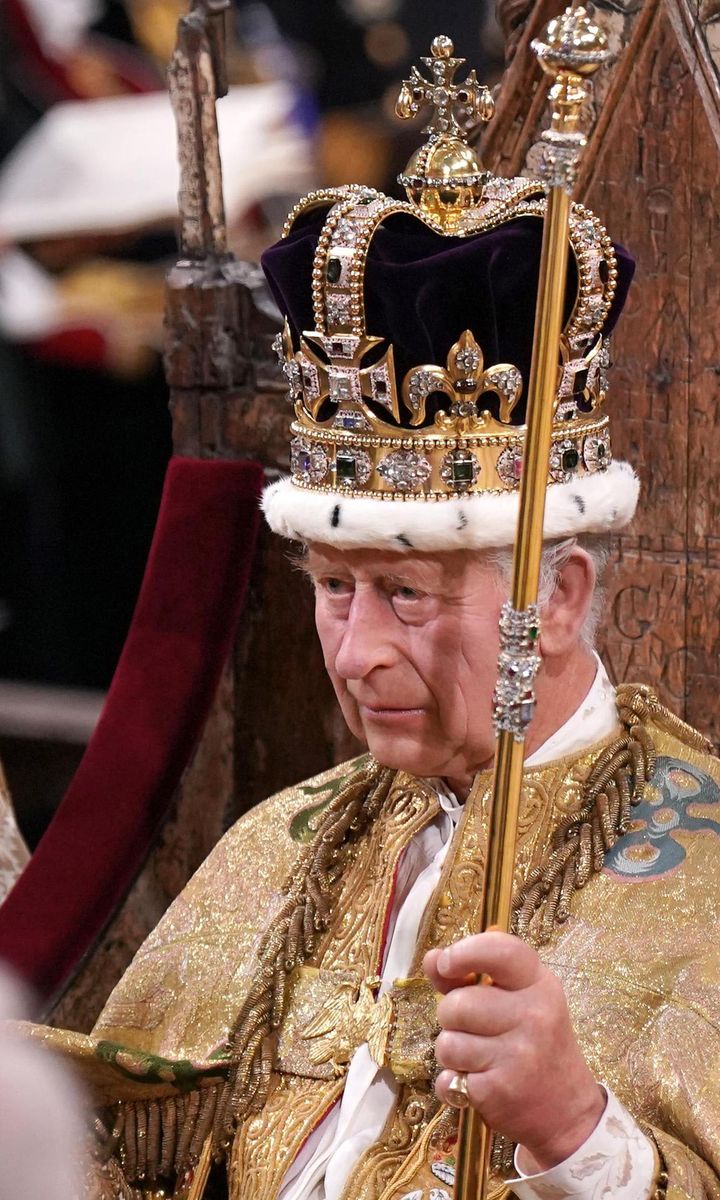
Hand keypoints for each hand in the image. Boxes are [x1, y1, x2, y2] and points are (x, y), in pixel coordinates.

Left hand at [423, 931, 604, 1171]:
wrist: (567, 1111)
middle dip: (451, 1017)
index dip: (463, 952)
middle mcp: (533, 1015)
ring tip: (477, 1058)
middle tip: (472, 1029)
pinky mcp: (500, 1090)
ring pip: (448, 1043)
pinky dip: (453, 1083)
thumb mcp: (518, 1002)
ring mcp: (518, 1054)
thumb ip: (471, 978)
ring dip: (451, 1052)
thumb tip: (432, 958)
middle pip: (458, 1004)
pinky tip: (478, 1083)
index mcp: (539, 984)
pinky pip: (448, 1078)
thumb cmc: (535, 1046)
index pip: (499, 950)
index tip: (446, 964)